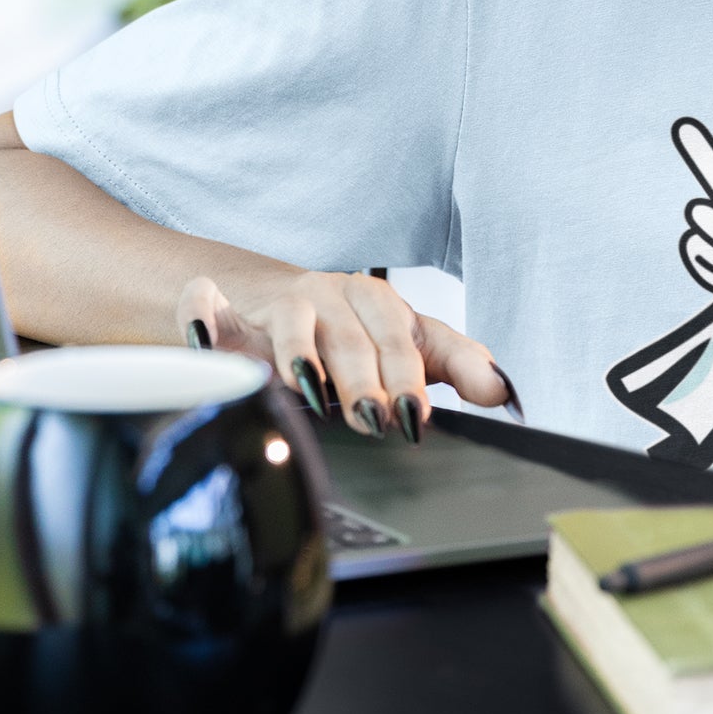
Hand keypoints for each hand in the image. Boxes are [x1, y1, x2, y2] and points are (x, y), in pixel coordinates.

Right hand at [174, 268, 516, 438]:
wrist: (253, 295)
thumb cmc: (335, 328)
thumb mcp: (395, 345)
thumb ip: (450, 366)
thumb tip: (505, 390)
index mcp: (383, 305)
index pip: (414, 338)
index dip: (421, 376)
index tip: (422, 415)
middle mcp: (335, 295)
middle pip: (360, 338)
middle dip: (371, 380)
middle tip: (380, 419)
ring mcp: (280, 298)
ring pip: (299, 324)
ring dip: (305, 358)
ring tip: (313, 393)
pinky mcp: (223, 303)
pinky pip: (209, 304)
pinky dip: (206, 316)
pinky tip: (207, 334)